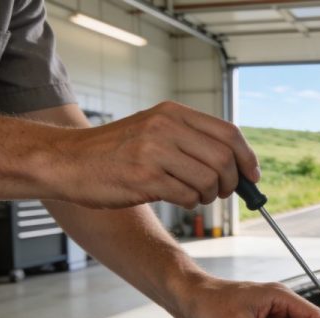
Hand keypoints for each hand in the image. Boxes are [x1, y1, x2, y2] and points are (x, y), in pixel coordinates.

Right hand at [51, 101, 258, 208]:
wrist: (67, 161)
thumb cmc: (115, 152)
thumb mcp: (153, 129)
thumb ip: (190, 138)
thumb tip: (236, 162)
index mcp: (172, 113)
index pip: (229, 133)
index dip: (247, 157)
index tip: (252, 176)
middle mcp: (166, 127)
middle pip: (224, 158)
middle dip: (231, 182)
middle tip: (221, 192)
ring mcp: (154, 152)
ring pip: (209, 180)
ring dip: (208, 195)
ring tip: (195, 195)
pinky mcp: (144, 178)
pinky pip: (187, 196)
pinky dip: (190, 203)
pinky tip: (177, 198)